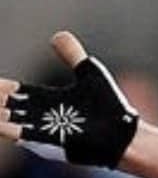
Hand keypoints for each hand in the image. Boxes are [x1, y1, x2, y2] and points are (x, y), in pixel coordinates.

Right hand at [1, 31, 140, 166]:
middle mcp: (39, 116)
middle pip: (3, 105)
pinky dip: (3, 127)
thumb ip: (71, 55)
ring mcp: (42, 130)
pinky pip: (18, 134)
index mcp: (46, 101)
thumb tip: (57, 35)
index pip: (11, 91)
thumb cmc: (111, 109)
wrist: (126, 134)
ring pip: (4, 119)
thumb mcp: (89, 73)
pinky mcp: (49, 142)